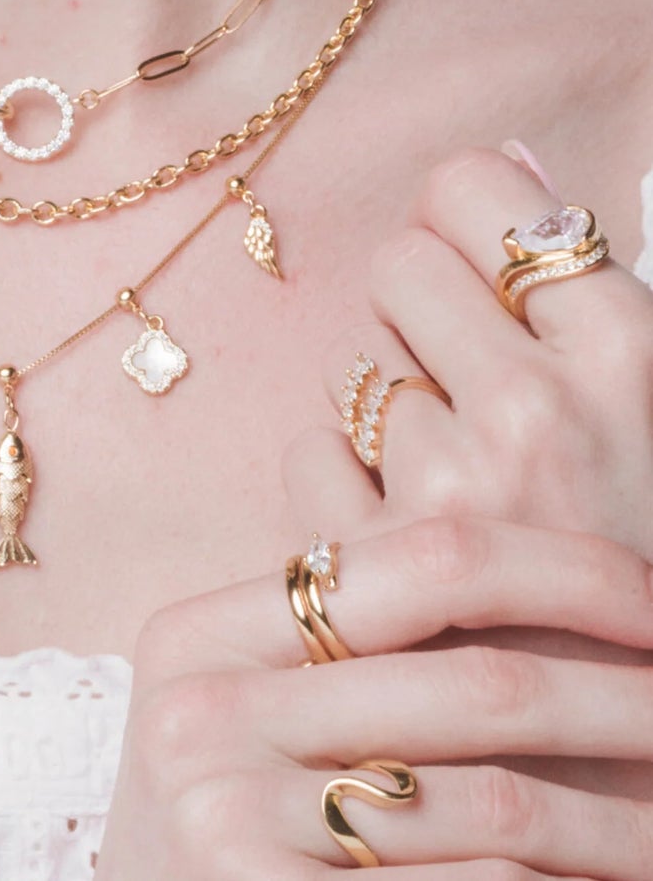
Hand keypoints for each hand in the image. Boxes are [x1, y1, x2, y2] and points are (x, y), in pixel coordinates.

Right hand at [96, 516, 652, 876]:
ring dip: (620, 817)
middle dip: (624, 699)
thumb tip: (559, 576)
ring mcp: (229, 826)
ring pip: (500, 805)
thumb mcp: (256, 719)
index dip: (565, 571)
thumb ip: (351, 647)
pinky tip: (605, 879)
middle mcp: (204, 718)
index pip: (426, 557)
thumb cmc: (236, 836)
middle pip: (478, 685)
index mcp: (201, 634)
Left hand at [291, 145, 652, 560]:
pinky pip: (310, 455)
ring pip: (356, 368)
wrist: (647, 766)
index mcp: (630, 357)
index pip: (475, 187)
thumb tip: (509, 163)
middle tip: (480, 396)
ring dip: (394, 417)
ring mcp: (452, 492)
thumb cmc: (648, 567)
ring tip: (473, 494)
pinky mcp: (377, 569)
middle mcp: (538, 410)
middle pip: (398, 263)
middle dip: (425, 317)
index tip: (493, 278)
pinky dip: (345, 493)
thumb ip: (593, 290)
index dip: (471, 225)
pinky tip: (415, 547)